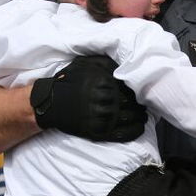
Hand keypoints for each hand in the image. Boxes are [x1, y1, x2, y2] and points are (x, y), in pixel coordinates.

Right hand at [30, 55, 146, 141]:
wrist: (51, 103)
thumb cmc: (69, 80)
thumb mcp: (86, 63)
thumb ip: (106, 62)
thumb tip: (125, 63)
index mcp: (105, 83)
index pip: (130, 86)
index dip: (138, 89)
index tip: (142, 90)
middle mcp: (106, 100)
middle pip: (133, 102)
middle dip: (141, 103)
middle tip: (144, 103)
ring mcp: (103, 118)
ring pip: (131, 117)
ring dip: (141, 116)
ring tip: (143, 115)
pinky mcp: (99, 132)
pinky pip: (124, 133)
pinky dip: (136, 130)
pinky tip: (140, 126)